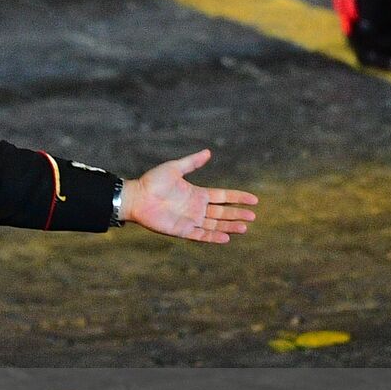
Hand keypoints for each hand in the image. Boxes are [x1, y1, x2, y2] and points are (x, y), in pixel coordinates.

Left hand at [123, 149, 256, 243]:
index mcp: (197, 193)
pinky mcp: (182, 230)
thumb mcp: (175, 168)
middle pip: (222, 212)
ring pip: (215, 224)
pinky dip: (213, 236)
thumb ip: (192, 162)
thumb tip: (208, 152)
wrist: (137, 196)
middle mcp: (196, 208)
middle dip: (237, 214)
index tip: (254, 200)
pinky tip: (226, 237)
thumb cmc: (152, 182)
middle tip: (253, 216)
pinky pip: (201, 235)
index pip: (223, 196)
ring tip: (245, 227)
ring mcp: (190, 220)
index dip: (238, 197)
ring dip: (229, 226)